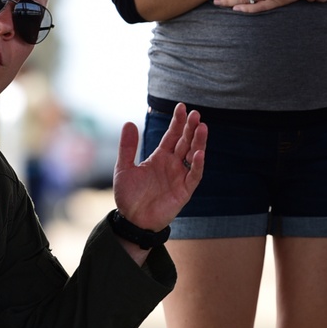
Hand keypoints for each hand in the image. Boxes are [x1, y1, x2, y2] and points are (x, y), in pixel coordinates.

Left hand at [112, 103, 206, 232]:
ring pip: (193, 156)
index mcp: (160, 157)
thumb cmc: (129, 196)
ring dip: (198, 142)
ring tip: (202, 127)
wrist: (132, 220)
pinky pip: (194, 176)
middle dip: (191, 128)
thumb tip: (129, 123)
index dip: (177, 122)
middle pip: (185, 142)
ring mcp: (180, 177)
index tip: (181, 107)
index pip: (172, 136)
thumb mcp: (124, 168)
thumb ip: (128, 147)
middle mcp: (172, 165)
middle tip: (196, 114)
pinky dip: (198, 165)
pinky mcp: (184, 191)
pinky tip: (200, 153)